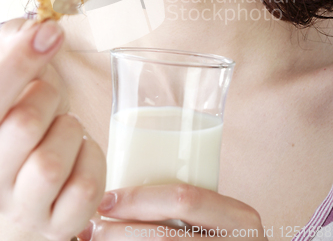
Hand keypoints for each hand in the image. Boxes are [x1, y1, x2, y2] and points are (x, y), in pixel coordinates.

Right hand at [0, 19, 105, 240]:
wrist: (24, 195)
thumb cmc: (17, 131)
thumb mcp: (10, 90)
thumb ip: (13, 52)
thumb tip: (39, 27)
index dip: (20, 59)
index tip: (51, 32)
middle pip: (23, 125)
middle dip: (47, 96)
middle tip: (49, 97)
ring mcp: (20, 209)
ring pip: (50, 164)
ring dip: (69, 133)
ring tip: (63, 131)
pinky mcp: (55, 227)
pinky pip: (84, 190)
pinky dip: (91, 162)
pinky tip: (79, 155)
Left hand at [77, 184, 266, 240]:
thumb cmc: (220, 238)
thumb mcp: (216, 218)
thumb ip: (186, 205)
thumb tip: (116, 194)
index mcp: (239, 218)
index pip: (184, 199)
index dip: (139, 199)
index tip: (105, 200)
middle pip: (164, 238)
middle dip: (119, 233)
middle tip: (90, 228)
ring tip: (94, 239)